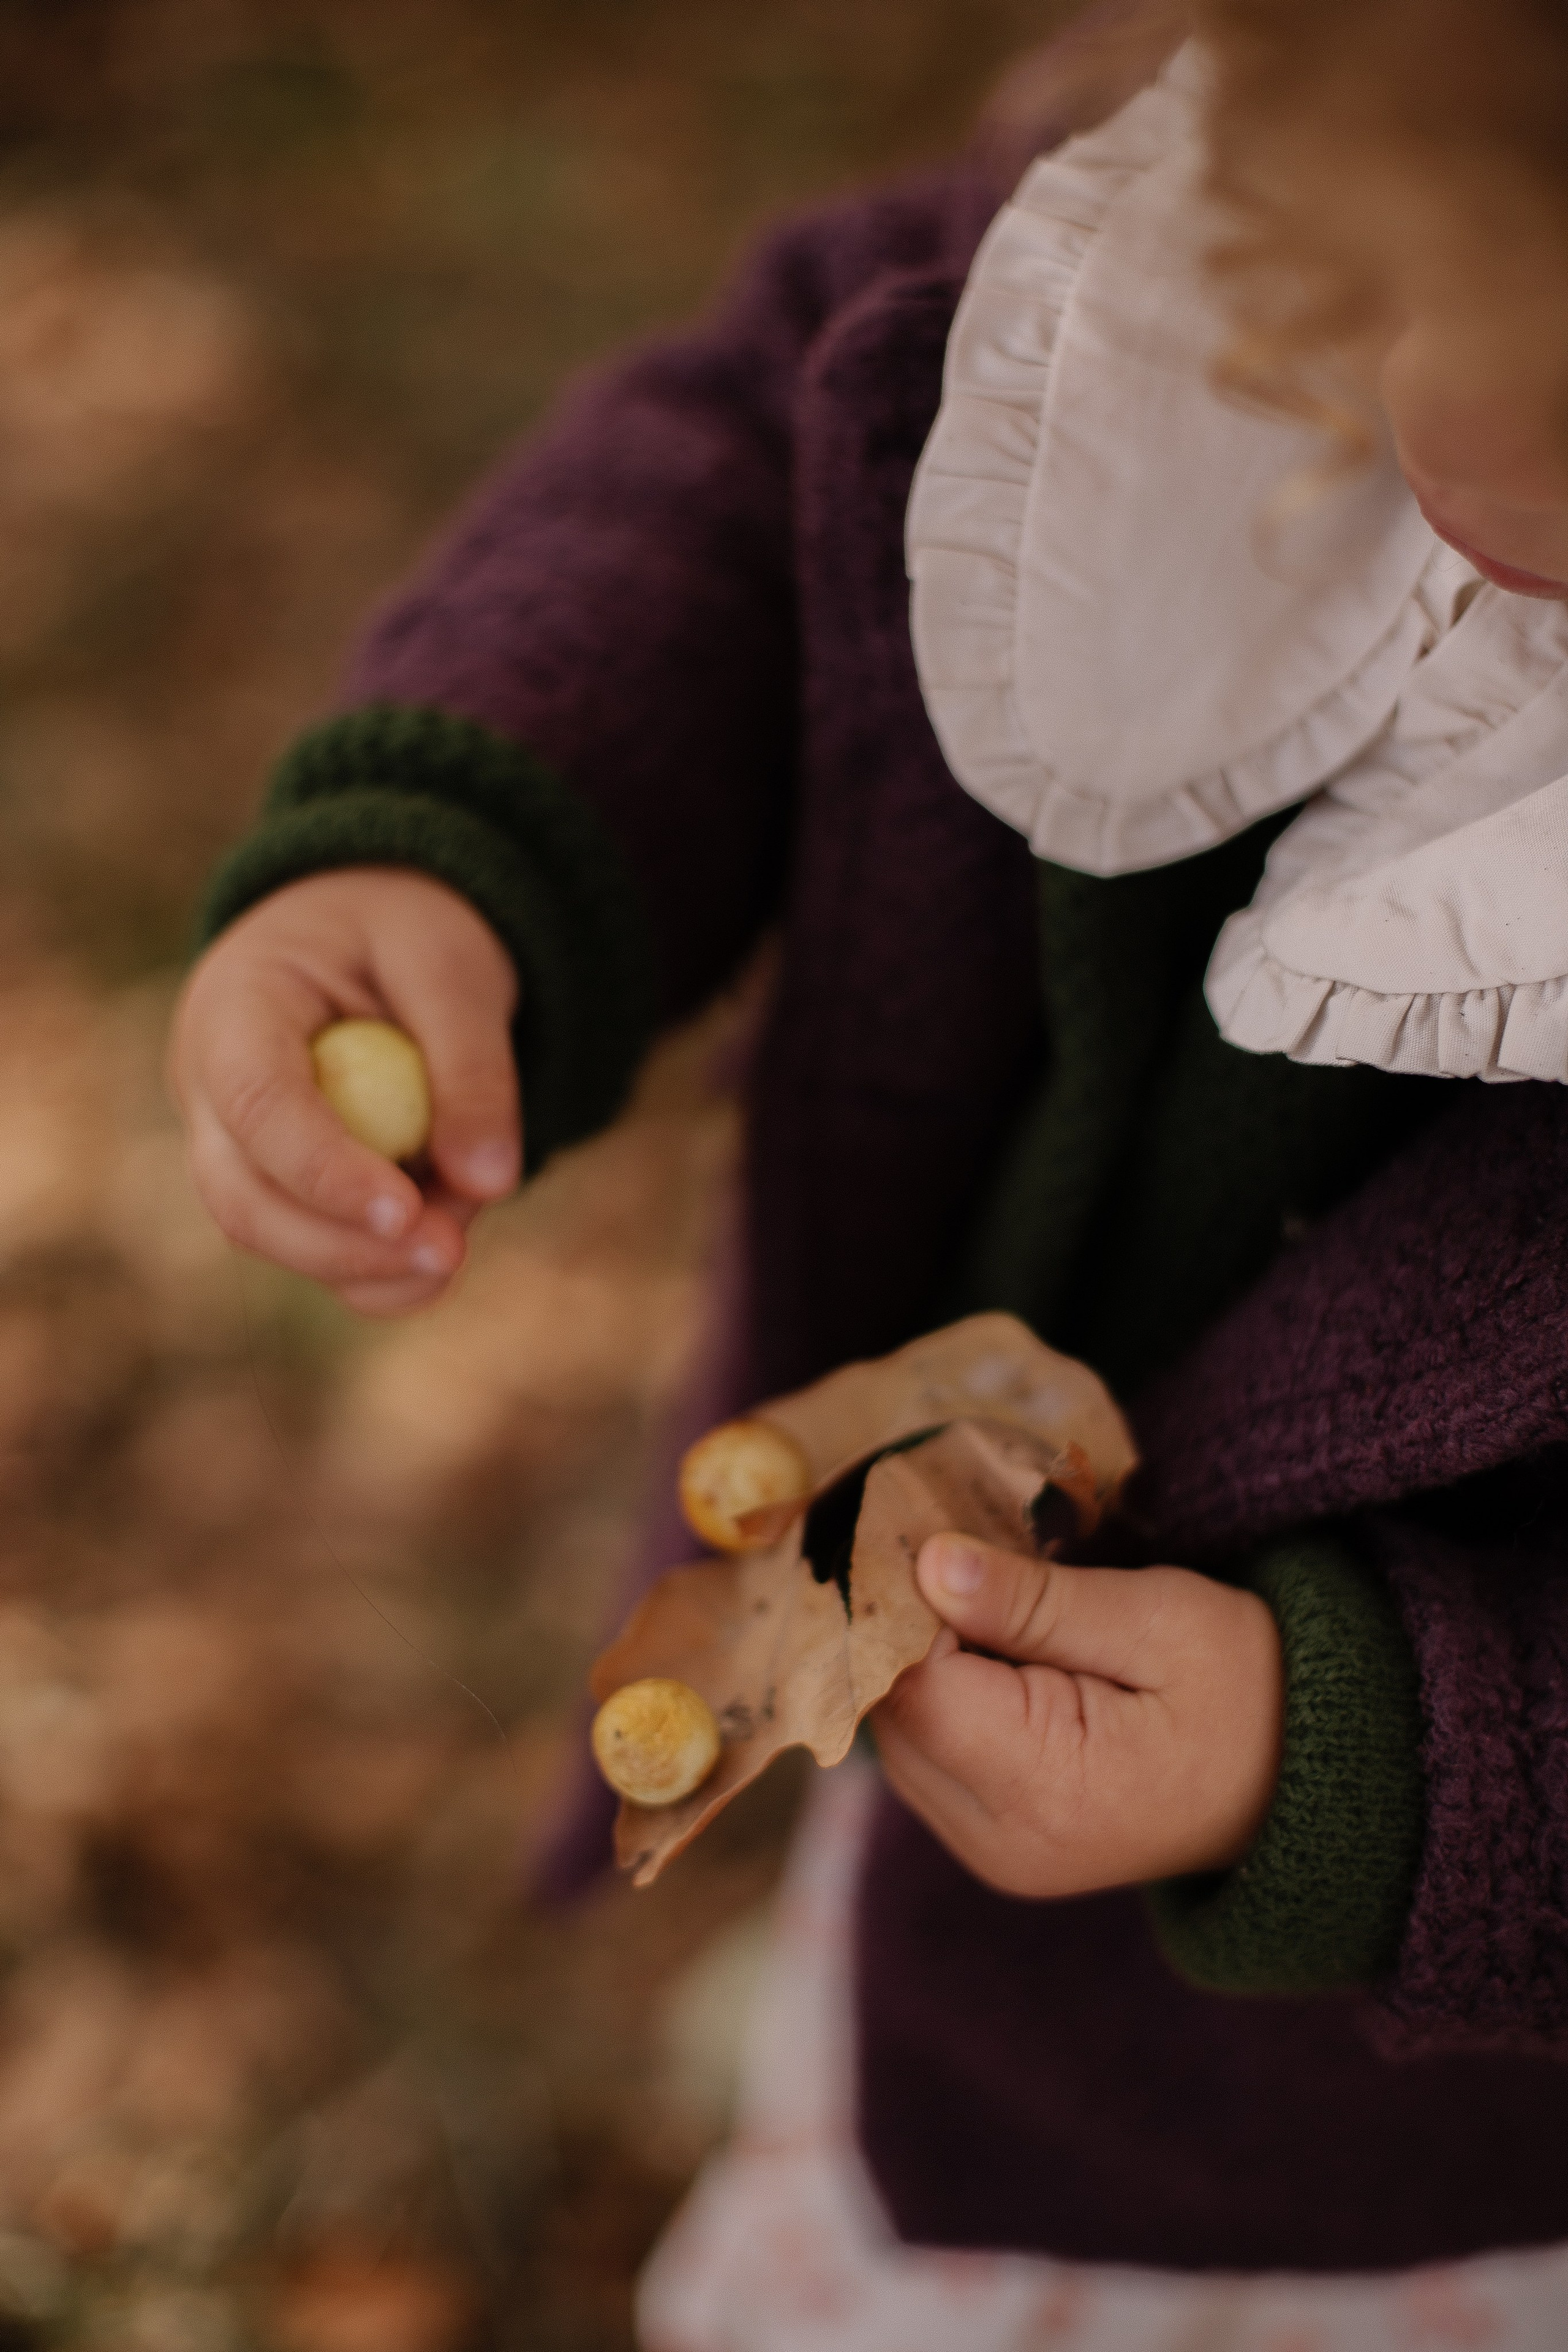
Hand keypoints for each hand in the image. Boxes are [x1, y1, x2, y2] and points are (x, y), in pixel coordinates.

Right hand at [170, 868, 519, 1314]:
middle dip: (345, 1245)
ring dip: (377, 1261)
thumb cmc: (407, 927)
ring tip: (468, 1218)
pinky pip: (321, 1258)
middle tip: (451, 1252)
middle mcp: (211, 1091)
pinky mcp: (283, 1191)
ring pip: (279, 1243)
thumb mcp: (452, 965)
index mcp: (235, 1006)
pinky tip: (447, 1242)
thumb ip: (473, 1066)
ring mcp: (239, 1150)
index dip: (323, 1170)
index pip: (255, 1104)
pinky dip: (386, 1269)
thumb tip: (491, 1183)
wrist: (382, 930)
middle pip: (245, 1201)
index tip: (405, 1213)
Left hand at [871, 1536, 1284, 1898]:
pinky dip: (942, 1694)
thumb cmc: (1251, 1689)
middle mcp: (1000, 1841)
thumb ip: (1035, 1601)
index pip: (914, 1684)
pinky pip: (926, 1755)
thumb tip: (929, 1564)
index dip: (908, 1602)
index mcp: (1046, 1790)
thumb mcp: (1159, 1620)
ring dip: (922, 1660)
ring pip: (897, 1734)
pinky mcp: (991, 1842)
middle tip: (961, 1549)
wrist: (1305, 1782)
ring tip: (989, 1599)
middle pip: (894, 1713)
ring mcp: (991, 1852)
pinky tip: (992, 1651)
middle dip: (910, 1628)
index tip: (936, 1531)